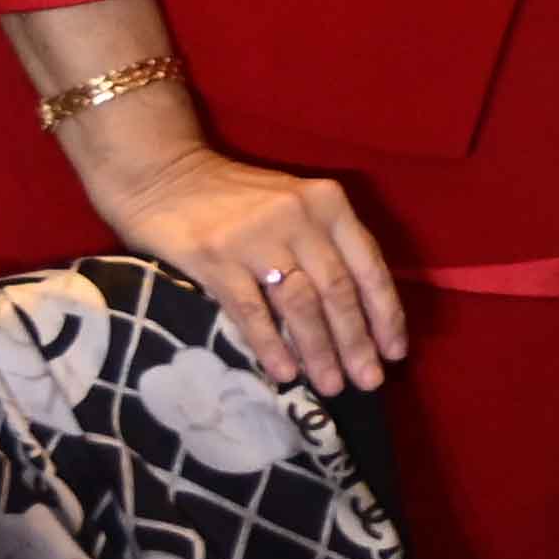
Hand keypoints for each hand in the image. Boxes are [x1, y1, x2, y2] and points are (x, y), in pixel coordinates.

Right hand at [75, 126, 408, 391]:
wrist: (163, 173)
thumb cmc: (236, 197)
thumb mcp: (295, 204)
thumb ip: (327, 245)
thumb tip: (358, 314)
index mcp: (328, 204)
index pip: (369, 266)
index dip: (386, 314)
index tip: (396, 353)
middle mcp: (299, 217)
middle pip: (337, 291)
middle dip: (356, 342)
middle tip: (368, 382)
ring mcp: (256, 237)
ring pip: (301, 305)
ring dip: (319, 351)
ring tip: (332, 385)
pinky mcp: (215, 258)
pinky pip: (252, 311)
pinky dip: (272, 346)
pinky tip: (285, 374)